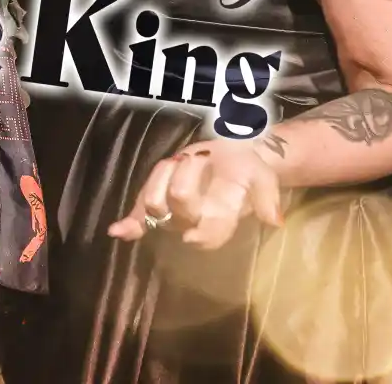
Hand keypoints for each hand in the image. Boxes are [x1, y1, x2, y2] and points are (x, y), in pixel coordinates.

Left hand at [109, 141, 282, 249]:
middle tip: (199, 157)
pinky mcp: (156, 202)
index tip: (192, 234)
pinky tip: (117, 230)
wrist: (232, 155)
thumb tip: (275, 221)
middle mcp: (194, 221)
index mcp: (222, 218)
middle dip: (185, 175)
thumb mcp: (264, 177)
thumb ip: (268, 198)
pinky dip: (129, 225)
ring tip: (181, 159)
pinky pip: (140, 216)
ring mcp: (173, 214)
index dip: (201, 236)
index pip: (210, 233)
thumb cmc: (248, 169)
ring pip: (154, 202)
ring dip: (162, 174)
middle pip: (177, 205)